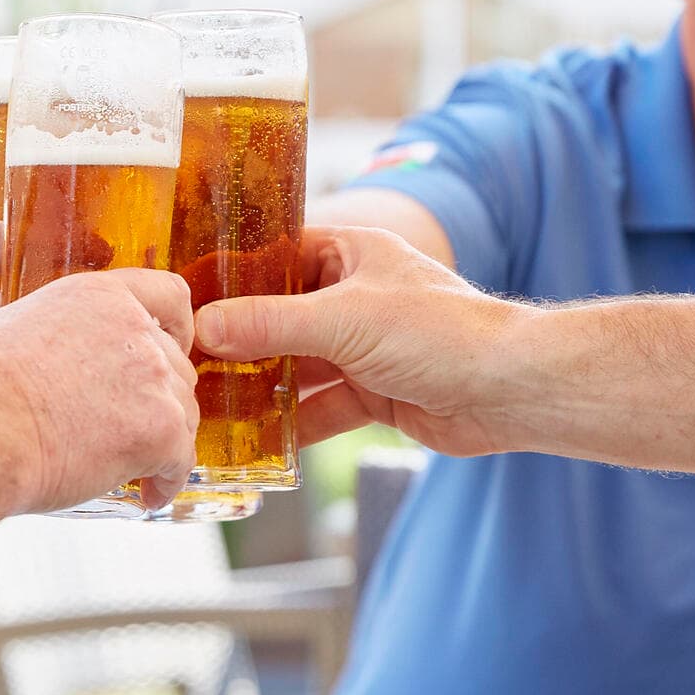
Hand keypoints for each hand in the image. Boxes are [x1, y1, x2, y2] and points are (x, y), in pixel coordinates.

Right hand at [0, 266, 198, 509]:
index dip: (178, 328)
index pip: (169, 295)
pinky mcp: (159, 431)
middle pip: (176, 366)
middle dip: (161, 400)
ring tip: (141, 471)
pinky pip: (181, 462)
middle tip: (136, 429)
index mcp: (98, 296)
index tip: (173, 350)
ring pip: (184, 415)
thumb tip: (40, 365)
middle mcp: (134, 329)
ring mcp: (152, 379)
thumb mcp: (11, 328)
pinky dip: (167, 481)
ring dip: (166, 443)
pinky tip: (147, 495)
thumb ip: (50, 335)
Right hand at [193, 226, 522, 453]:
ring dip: (260, 386)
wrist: (509, 391)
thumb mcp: (342, 320)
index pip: (277, 254)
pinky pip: (320, 407)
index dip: (232, 274)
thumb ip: (269, 324)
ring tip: (208, 403)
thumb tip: (204, 327)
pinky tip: (256, 441)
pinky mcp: (374, 393)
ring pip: (296, 366)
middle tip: (184, 359)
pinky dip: (292, 424)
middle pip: (279, 315)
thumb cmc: (440, 332)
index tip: (184, 295)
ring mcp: (363, 347)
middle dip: (237, 340)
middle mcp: (354, 296)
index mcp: (351, 254)